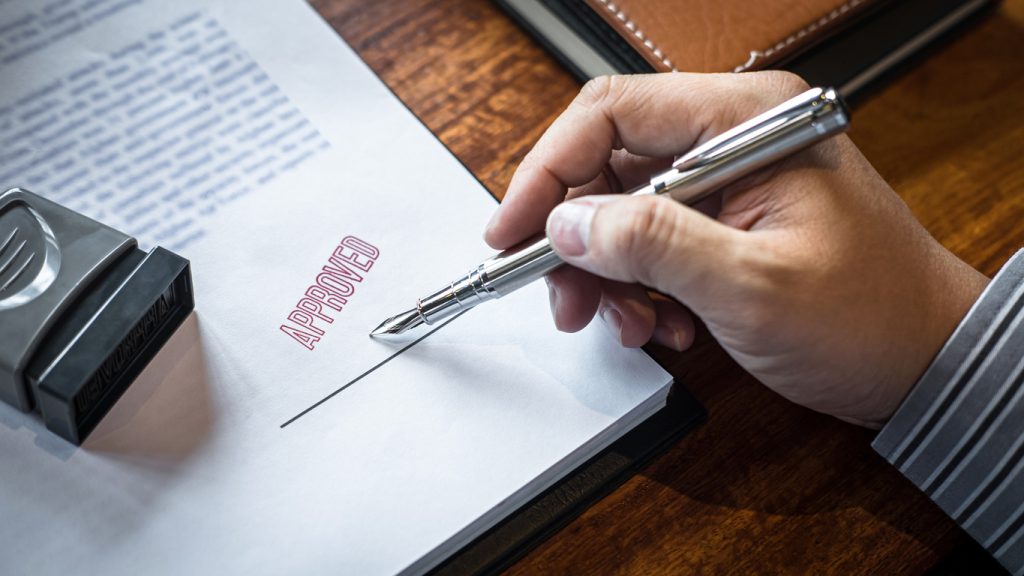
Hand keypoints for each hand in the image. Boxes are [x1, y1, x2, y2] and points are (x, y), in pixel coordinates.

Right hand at [484, 72, 988, 427]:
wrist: (924, 360)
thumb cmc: (870, 317)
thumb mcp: (752, 286)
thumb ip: (653, 245)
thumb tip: (569, 224)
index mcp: (744, 121)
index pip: (611, 114)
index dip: (547, 172)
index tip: (512, 232)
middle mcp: (731, 137)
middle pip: (608, 164)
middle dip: (575, 237)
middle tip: (564, 297)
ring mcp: (728, 180)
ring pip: (623, 209)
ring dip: (607, 272)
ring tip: (626, 324)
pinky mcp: (725, 219)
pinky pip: (652, 241)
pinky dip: (640, 287)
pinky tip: (662, 325)